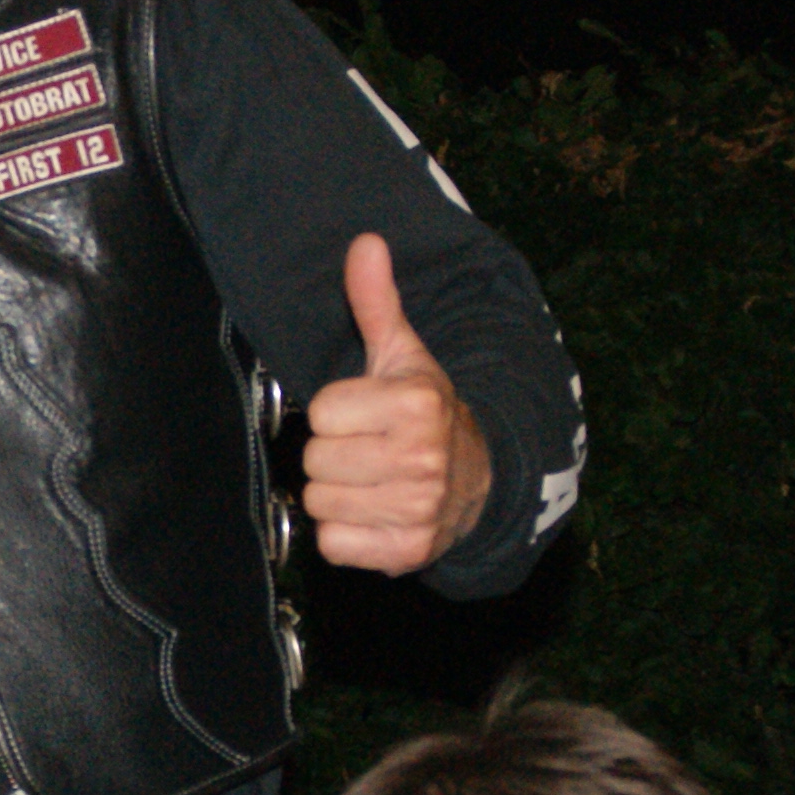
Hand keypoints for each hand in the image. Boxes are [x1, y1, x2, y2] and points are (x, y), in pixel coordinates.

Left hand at [302, 233, 493, 573]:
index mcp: (417, 404)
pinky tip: (372, 513)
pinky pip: (333, 544)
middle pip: (316, 461)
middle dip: (333, 455)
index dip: (335, 413)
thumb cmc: (424, 412)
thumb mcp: (402, 355)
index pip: (321, 413)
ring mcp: (419, 509)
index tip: (365, 415)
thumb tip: (364, 243)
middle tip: (367, 450)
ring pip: (320, 503)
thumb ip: (376, 302)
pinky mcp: (408, 551)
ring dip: (337, 495)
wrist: (478, 479)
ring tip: (371, 481)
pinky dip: (345, 535)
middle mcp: (423, 459)